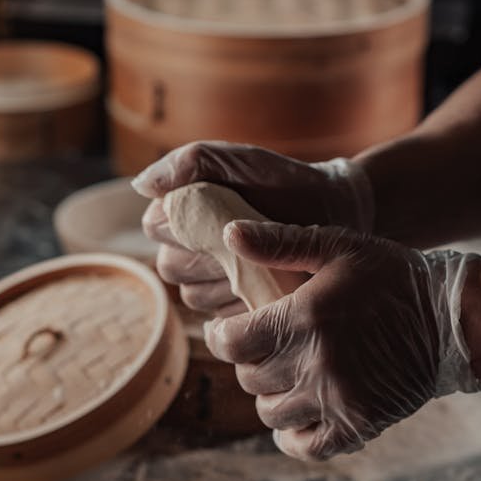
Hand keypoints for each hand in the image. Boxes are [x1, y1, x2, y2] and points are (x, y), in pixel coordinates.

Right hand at [133, 142, 373, 316]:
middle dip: (204, 256)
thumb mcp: (244, 162)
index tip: (222, 209)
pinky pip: (222, 319)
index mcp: (185, 213)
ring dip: (225, 282)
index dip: (182, 221)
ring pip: (193, 297)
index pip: (155, 226)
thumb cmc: (288, 183)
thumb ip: (193, 161)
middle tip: (246, 240)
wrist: (339, 213)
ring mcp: (215, 286)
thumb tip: (142, 185)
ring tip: (265, 262)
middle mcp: (192, 253)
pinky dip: (244, 304)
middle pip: (169, 266)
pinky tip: (271, 286)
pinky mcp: (238, 313)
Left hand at [203, 220, 480, 459]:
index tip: (230, 330)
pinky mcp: (359, 424)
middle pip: (249, 378)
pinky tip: (300, 416)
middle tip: (266, 348)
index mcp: (305, 316)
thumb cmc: (391, 275)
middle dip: (250, 361)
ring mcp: (337, 398)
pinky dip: (294, 436)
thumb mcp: (339, 246)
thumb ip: (280, 242)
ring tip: (288, 375)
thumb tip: (229, 234)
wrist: (453, 319)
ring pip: (270, 412)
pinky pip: (306, 446)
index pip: (231, 342)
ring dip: (272, 394)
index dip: (222, 336)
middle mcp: (316, 362)